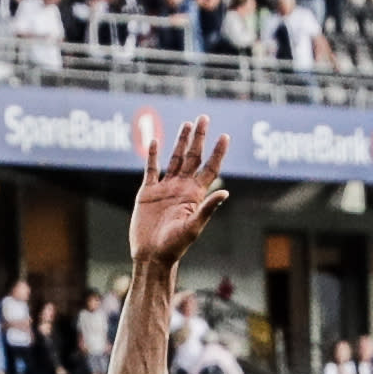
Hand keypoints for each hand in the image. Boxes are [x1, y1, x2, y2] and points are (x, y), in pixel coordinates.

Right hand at [127, 120, 227, 276]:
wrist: (151, 255)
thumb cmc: (174, 246)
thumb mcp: (193, 227)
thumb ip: (207, 209)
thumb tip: (225, 193)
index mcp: (195, 195)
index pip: (209, 168)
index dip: (217, 153)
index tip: (225, 136)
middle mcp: (182, 188)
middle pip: (193, 157)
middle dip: (199, 138)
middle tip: (204, 117)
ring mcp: (165, 189)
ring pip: (175, 159)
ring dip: (181, 141)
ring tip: (187, 124)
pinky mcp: (148, 192)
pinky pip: (151, 170)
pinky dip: (152, 155)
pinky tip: (155, 141)